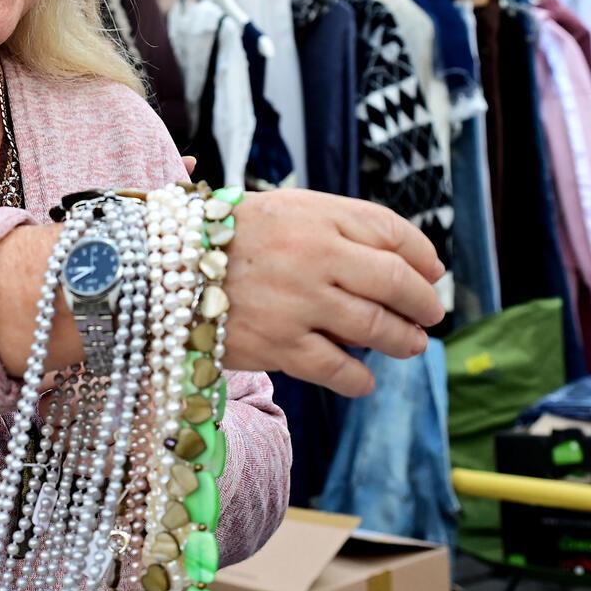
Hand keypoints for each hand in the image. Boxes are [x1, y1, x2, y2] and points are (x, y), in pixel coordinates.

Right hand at [220, 190, 445, 396]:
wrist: (160, 265)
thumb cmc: (229, 238)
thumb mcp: (285, 210)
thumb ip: (339, 227)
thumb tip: (408, 265)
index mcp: (317, 215)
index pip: (391, 231)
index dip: (422, 256)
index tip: (431, 273)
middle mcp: (314, 254)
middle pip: (394, 281)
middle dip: (423, 303)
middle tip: (431, 315)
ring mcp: (298, 302)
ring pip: (374, 326)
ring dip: (402, 340)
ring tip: (410, 345)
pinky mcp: (278, 344)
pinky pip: (337, 369)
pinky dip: (359, 378)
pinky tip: (364, 380)